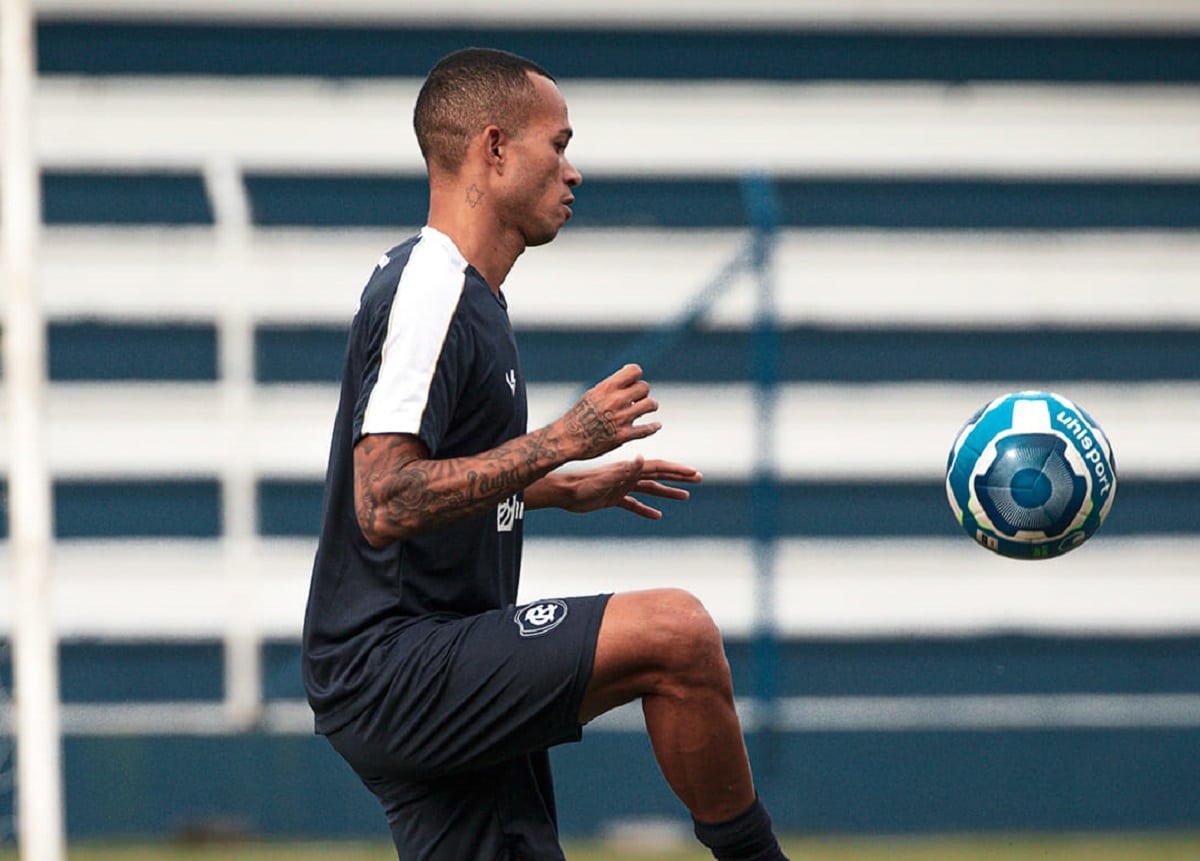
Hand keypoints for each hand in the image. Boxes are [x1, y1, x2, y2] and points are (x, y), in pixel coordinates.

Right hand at [560, 364, 661, 460]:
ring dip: (650, 406)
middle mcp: (616, 400)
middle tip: (637, 399)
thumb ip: (611, 387)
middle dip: (642, 392)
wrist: (567, 439)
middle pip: (644, 387)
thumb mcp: (592, 394)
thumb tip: (630, 377)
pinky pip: (647, 429)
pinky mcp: (624, 435)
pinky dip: (654, 427)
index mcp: (607, 387)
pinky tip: (656, 425)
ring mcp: (621, 418)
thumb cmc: (578, 416)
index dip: (636, 376)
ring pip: (650, 404)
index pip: (635, 371)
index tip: (632, 382)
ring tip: (647, 408)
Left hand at [562, 455, 702, 519]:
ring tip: (685, 497)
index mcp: (629, 470)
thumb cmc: (583, 485)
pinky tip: (657, 516)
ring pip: (649, 490)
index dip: (677, 470)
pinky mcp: (614, 498)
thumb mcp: (605, 479)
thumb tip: (641, 457)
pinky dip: (646, 509)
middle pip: (658, 476)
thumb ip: (624, 470)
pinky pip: (634, 504)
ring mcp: (622, 487)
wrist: (564, 492)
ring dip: (667, 493)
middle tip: (697, 479)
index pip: (658, 468)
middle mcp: (628, 476)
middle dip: (678, 477)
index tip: (694, 473)